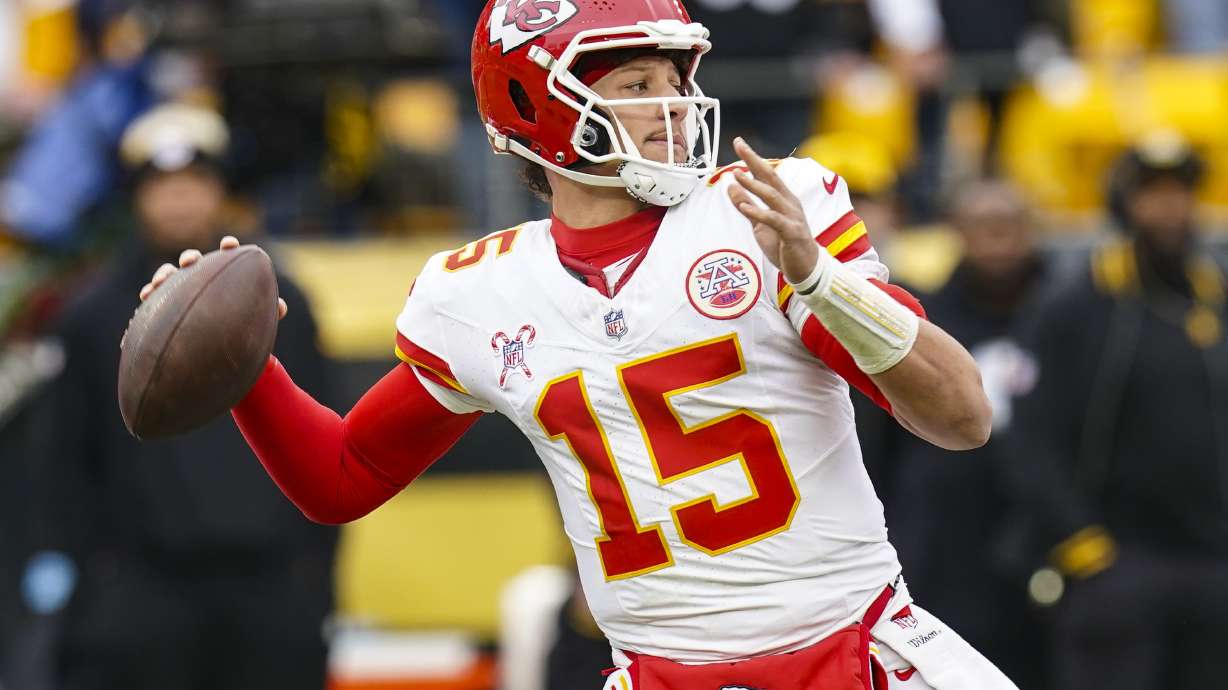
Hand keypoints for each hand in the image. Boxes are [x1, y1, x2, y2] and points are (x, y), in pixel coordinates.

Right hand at [138, 235, 287, 319]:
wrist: (218, 349)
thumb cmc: (241, 329)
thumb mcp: (257, 322)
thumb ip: (269, 312)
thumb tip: (281, 307)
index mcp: (224, 277)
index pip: (227, 256)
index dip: (228, 247)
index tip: (229, 245)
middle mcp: (200, 278)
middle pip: (192, 260)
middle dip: (190, 258)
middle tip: (190, 262)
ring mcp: (180, 290)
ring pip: (168, 275)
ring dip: (163, 274)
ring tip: (160, 282)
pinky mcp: (164, 305)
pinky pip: (153, 297)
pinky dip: (149, 294)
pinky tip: (146, 299)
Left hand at [727, 137, 819, 284]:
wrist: (806, 269)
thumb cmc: (784, 245)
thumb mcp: (760, 224)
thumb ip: (747, 205)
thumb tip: (730, 186)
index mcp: (783, 199)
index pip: (767, 174)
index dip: (753, 158)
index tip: (739, 143)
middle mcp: (790, 203)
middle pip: (771, 177)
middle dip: (754, 161)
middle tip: (740, 145)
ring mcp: (793, 217)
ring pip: (772, 196)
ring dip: (754, 185)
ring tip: (737, 175)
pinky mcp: (792, 234)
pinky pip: (774, 221)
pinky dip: (759, 213)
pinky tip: (744, 208)